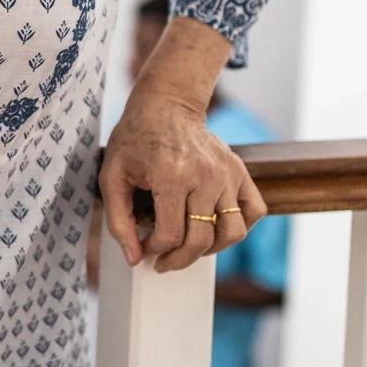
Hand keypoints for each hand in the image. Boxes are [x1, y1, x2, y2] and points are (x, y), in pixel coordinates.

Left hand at [98, 93, 265, 272]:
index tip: (145, 246)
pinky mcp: (239, 170)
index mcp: (172, 176)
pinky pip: (253, 211)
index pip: (170, 235)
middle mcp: (205, 175)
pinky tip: (216, 228)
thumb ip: (119, 221)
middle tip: (165, 261)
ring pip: (232, 233)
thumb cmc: (135, 140)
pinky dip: (239, 227)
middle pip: (202, 240)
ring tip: (191, 246)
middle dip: (180, 259)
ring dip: (211, 249)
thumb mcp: (112, 177)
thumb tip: (135, 258)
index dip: (154, 249)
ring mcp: (227, 173)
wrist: (165, 105)